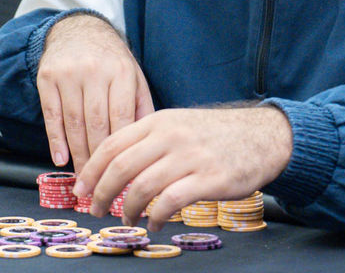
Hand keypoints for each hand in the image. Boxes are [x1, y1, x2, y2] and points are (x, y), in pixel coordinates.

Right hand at [36, 13, 152, 170]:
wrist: (80, 29)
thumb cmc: (112, 60)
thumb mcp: (133, 76)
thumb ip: (140, 108)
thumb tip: (146, 147)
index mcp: (122, 73)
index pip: (121, 119)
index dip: (121, 150)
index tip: (124, 175)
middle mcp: (95, 72)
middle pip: (96, 124)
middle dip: (98, 159)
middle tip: (100, 187)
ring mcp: (69, 74)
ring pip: (73, 122)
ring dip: (77, 155)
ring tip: (82, 180)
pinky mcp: (47, 78)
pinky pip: (51, 115)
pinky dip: (55, 140)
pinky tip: (60, 159)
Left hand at [74, 105, 292, 230]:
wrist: (264, 136)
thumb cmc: (217, 135)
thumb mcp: (179, 124)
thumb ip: (149, 140)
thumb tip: (114, 166)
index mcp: (159, 121)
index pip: (112, 144)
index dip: (91, 169)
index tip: (80, 189)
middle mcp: (171, 136)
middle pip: (121, 166)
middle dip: (101, 192)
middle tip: (94, 210)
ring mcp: (191, 157)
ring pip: (143, 187)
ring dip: (127, 209)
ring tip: (126, 219)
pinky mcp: (210, 178)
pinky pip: (171, 202)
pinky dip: (157, 217)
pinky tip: (156, 224)